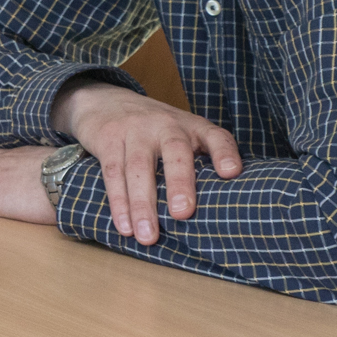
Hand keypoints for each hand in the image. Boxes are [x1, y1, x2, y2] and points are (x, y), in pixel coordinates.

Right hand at [52, 80, 242, 244]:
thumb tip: (223, 211)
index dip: (224, 153)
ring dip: (142, 205)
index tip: (231, 173)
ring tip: (148, 236)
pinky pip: (113, 172)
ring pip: (138, 167)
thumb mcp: (182, 134)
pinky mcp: (108, 138)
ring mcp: (134, 129)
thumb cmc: (154, 130)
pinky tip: (125, 226)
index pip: (215, 136)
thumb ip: (200, 162)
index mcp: (191, 127)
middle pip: (175, 151)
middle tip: (182, 213)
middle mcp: (165, 124)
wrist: (105, 99)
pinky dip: (118, 202)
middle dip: (179, 182)